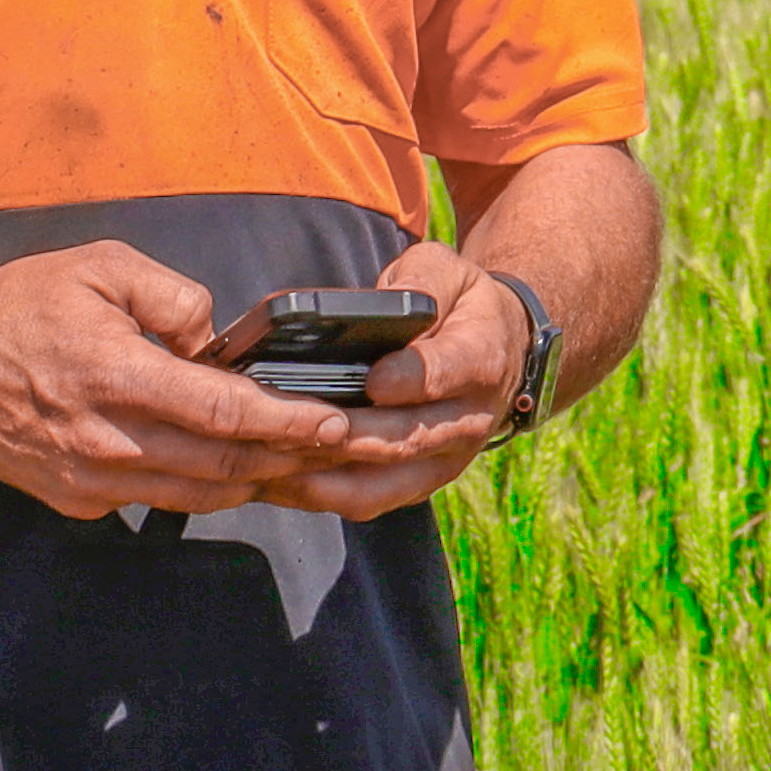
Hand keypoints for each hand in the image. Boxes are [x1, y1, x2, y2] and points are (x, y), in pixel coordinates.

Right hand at [0, 241, 383, 522]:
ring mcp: (90, 479)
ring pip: (195, 496)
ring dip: (248, 481)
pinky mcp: (78, 501)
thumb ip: (173, 297)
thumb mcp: (100, 267)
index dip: (286, 423)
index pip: (223, 412)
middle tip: (328, 444)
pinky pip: (154, 501)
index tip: (332, 423)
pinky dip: (196, 487)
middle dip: (284, 458)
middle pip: (221, 465)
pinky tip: (219, 465)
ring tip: (288, 458)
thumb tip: (216, 342)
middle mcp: (105, 439)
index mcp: (116, 375)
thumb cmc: (20, 307)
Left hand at [254, 240, 526, 522]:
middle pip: (406, 439)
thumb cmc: (458, 302)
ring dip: (325, 478)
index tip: (373, 380)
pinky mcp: (419, 483)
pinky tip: (276, 479)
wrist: (499, 347)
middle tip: (291, 427)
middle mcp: (469, 420)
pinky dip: (321, 495)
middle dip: (348, 437)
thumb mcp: (447, 270)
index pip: (448, 372)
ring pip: (383, 483)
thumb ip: (419, 281)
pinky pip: (368, 500)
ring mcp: (445, 460)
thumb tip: (378, 307)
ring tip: (270, 461)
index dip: (410, 379)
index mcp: (480, 359)